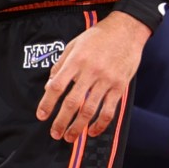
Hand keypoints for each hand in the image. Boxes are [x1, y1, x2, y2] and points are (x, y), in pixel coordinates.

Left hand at [36, 13, 147, 141]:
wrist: (126, 30)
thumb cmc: (98, 37)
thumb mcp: (74, 45)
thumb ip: (61, 64)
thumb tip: (49, 85)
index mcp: (76, 60)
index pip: (57, 86)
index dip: (47, 103)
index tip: (41, 116)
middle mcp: (91, 71)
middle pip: (72, 103)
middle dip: (61, 121)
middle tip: (54, 134)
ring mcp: (107, 80)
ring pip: (90, 110)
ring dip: (78, 127)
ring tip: (70, 137)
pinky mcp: (120, 86)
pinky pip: (109, 110)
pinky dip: (100, 124)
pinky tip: (93, 132)